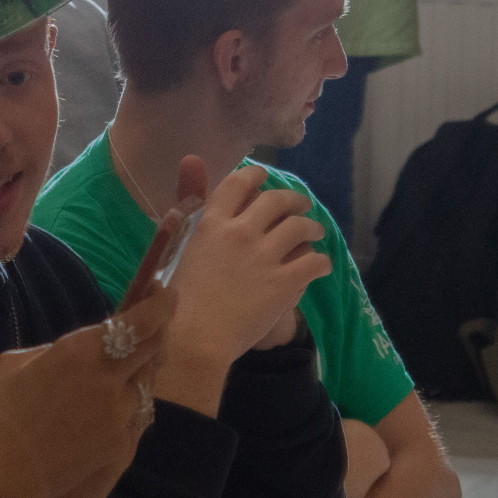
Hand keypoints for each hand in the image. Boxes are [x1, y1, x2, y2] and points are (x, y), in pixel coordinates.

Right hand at [0, 288, 173, 497]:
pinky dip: (129, 404)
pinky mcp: (122, 444)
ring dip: (140, 370)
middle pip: (155, 347)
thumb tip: (79, 350)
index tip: (166, 292)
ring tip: (121, 371)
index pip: (141, 321)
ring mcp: (120, 414)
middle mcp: (110, 379)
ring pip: (147, 382)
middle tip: (150, 325)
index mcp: (81, 351)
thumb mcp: (14, 362)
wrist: (5, 477)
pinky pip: (137, 414)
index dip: (162, 304)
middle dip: (158, 331)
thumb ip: (55, 349)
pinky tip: (107, 408)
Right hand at [152, 159, 329, 413]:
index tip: (264, 179)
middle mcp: (240, 232)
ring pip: (300, 227)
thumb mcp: (176, 243)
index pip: (239, 183)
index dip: (256, 176)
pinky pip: (314, 262)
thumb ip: (188, 202)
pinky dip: (321, 262)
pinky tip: (321, 266)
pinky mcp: (285, 283)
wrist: (192, 339)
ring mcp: (265, 257)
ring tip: (315, 232)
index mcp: (211, 222)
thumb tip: (191, 158)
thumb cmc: (175, 299)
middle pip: (277, 201)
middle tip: (300, 207)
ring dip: (312, 227)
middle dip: (293, 201)